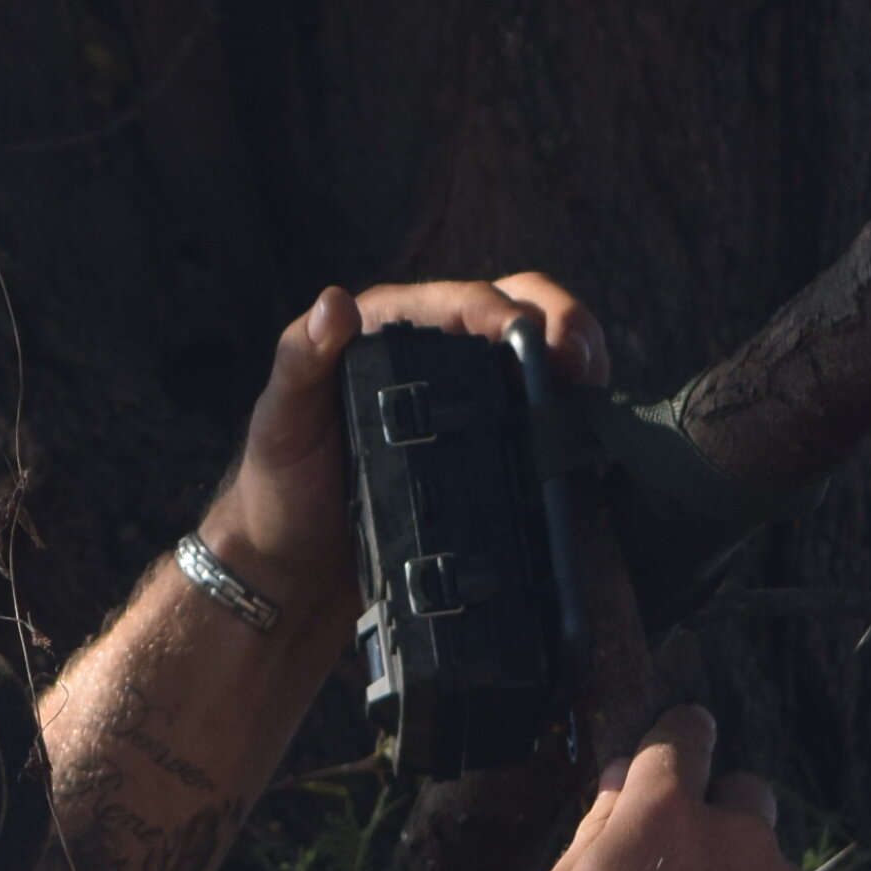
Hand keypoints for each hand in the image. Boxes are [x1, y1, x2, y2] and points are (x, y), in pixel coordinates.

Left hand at [200, 270, 609, 627]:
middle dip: (564, 324)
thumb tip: (334, 305)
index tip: (534, 341)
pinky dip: (569, 414)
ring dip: (578, 363)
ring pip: (539, 359)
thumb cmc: (276, 487)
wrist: (294, 569)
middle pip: (519, 312)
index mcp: (389, 330)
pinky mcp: (484, 447)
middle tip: (583, 366)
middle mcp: (434, 353)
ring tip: (594, 393)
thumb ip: (301, 361)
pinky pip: (537, 416)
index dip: (506, 311)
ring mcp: (464, 400)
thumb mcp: (282, 422)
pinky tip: (584, 433)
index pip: (463, 301)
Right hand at [522, 707, 833, 870]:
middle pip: (742, 791)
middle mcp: (737, 835)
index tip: (681, 741)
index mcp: (665, 812)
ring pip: (768, 863)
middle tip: (683, 869)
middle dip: (718, 815)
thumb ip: (592, 831)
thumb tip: (616, 783)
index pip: (682, 735)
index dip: (679, 735)